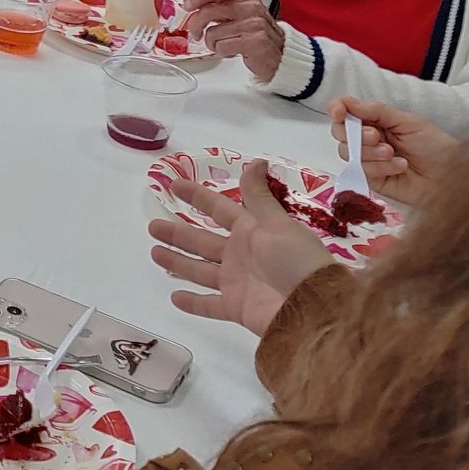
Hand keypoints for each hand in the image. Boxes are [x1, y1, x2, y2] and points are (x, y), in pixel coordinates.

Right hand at [148, 162, 334, 336]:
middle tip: (152, 226)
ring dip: (178, 261)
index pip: (218, 209)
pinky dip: (193, 303)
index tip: (173, 184)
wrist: (315, 308)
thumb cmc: (297, 260)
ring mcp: (236, 282)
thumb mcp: (278, 223)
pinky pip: (209, 305)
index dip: (197, 196)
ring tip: (154, 252)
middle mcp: (240, 255)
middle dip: (178, 233)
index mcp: (250, 231)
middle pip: (202, 241)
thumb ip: (258, 197)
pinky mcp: (236, 307)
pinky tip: (173, 297)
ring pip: (200, 270)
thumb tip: (255, 161)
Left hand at [184, 0, 284, 79]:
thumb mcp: (234, 11)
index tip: (187, 5)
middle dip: (196, 25)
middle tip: (195, 33)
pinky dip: (222, 52)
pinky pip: (222, 46)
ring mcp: (255, 24)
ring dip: (212, 43)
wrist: (280, 55)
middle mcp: (251, 7)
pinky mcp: (255, 42)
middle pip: (209, 10)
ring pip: (213, 32)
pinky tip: (232, 51)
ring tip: (222, 43)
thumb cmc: (254, 32)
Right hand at [329, 96, 452, 207]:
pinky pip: (361, 170)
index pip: (345, 112)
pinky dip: (380, 166)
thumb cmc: (435, 146)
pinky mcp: (372, 180)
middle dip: (355, 133)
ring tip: (393, 153)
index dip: (337, 110)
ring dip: (370, 152)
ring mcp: (368, 160)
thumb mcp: (407, 121)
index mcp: (375, 121)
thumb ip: (376, 111)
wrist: (452, 175)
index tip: (340, 112)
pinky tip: (400, 166)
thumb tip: (348, 102)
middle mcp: (367, 140)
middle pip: (339, 133)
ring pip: (347, 152)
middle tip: (377, 136)